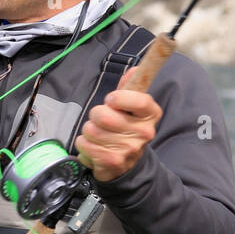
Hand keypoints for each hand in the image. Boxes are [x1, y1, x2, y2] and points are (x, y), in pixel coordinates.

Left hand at [74, 66, 161, 182]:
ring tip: (98, 134)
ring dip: (88, 130)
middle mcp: (144, 133)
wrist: (127, 164)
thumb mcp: (130, 107)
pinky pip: (84, 143)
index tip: (111, 99)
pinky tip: (94, 146)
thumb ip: (130, 87)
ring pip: (91, 130)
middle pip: (104, 116)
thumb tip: (135, 69)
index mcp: (151, 114)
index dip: (120, 97)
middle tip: (101, 120)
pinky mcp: (113, 161)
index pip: (139, 100)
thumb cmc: (125, 128)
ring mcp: (129, 149)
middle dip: (95, 115)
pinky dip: (84, 143)